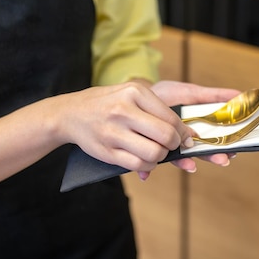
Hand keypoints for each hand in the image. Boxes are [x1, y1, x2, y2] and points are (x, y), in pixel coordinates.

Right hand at [55, 82, 193, 173]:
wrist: (71, 113)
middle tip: (173, 146)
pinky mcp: (107, 151)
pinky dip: (148, 166)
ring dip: (161, 157)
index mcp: (134, 93)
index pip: (171, 118)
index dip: (183, 132)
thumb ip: (158, 110)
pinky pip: (139, 166)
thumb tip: (188, 134)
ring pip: (154, 154)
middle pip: (166, 136)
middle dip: (175, 145)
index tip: (186, 138)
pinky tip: (145, 159)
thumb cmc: (108, 103)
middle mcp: (124, 111)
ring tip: (156, 151)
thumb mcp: (131, 94)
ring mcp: (114, 132)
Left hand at [135, 81, 241, 179]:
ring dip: (187, 163)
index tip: (234, 151)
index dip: (224, 147)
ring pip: (180, 157)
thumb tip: (239, 95)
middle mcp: (184, 141)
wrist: (140, 96)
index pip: (214, 141)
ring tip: (192, 166)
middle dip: (212, 156)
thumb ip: (213, 96)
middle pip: (202, 151)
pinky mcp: (152, 147)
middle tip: (223, 160)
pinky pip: (152, 162)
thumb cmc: (167, 95)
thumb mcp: (192, 93)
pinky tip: (146, 174)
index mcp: (197, 129)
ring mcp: (169, 146)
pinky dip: (148, 169)